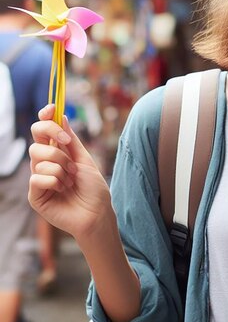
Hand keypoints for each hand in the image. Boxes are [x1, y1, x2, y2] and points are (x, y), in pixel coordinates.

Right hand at [29, 104, 112, 240]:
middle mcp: (45, 164)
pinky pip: (38, 178)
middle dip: (54, 138)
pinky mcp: (36, 195)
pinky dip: (55, 181)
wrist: (98, 214)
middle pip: (36, 138)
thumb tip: (62, 116)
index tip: (52, 108)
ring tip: (72, 180)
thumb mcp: (85, 160)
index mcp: (57, 153)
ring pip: (39, 157)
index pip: (43, 131)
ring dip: (61, 166)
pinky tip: (64, 191)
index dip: (45, 117)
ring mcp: (39, 179)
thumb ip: (72, 141)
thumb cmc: (94, 189)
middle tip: (68, 146)